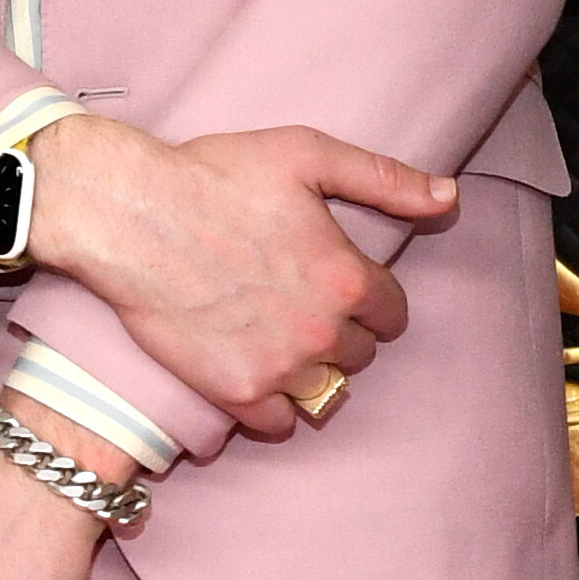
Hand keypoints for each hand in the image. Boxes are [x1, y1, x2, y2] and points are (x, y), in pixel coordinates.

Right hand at [24, 114, 458, 438]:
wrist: (129, 215)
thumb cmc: (214, 176)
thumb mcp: (307, 156)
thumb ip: (384, 180)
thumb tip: (449, 197)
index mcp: (347, 277)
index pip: (392, 313)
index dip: (369, 297)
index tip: (338, 283)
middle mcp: (322, 332)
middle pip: (359, 354)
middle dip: (339, 331)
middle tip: (296, 302)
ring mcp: (278, 368)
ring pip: (323, 390)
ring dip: (308, 369)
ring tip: (274, 336)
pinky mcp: (234, 392)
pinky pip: (278, 423)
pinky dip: (271, 406)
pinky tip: (252, 370)